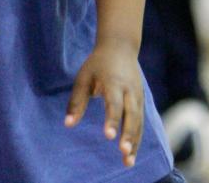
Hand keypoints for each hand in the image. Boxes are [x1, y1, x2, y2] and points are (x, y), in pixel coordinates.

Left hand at [65, 40, 143, 167]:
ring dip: (135, 141)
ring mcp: (138, 95)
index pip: (114, 104)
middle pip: (131, 114)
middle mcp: (129, 90)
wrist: (121, 47)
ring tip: (128, 161)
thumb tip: (68, 125)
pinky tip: (131, 154)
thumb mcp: (83, 78)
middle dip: (128, 134)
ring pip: (139, 121)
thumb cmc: (97, 64)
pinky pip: (141, 122)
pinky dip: (138, 138)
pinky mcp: (141, 101)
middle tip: (123, 153)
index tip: (108, 136)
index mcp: (114, 82)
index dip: (112, 120)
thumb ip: (77, 101)